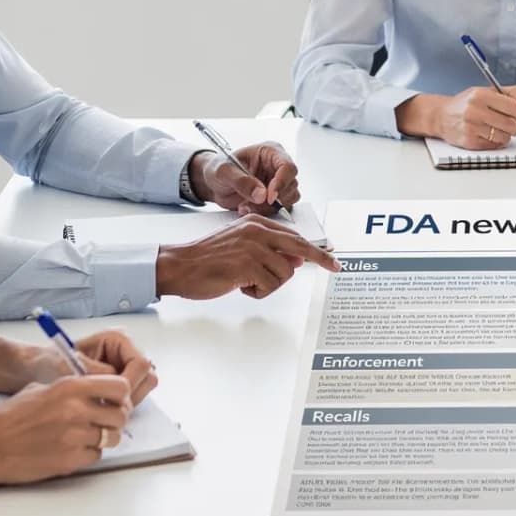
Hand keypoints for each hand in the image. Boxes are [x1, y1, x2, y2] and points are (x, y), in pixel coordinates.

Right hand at [0, 375, 134, 484]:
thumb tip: (96, 391)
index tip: (113, 400)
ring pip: (111, 437)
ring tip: (84, 437)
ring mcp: (74, 436)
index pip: (119, 386)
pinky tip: (71, 449)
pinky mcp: (70, 460)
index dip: (120, 395)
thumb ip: (71, 389)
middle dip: (114, 419)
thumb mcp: (40, 389)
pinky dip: (88, 454)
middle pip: (121, 414)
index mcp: (69, 387)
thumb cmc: (8, 418)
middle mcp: (76, 410)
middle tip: (102, 422)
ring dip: (103, 438)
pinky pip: (96, 456)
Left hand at [16, 332, 153, 403]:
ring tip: (98, 409)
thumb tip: (119, 386)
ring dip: (123, 403)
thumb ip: (97, 374)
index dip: (130, 383)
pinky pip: (129, 400)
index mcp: (117, 340)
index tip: (111, 398)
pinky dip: (117, 408)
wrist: (31, 371)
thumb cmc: (47, 363)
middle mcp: (124, 353)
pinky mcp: (116, 386)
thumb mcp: (70, 367)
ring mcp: (122, 370)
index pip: (141, 364)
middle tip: (105, 407)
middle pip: (145, 378)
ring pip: (140, 391)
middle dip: (129, 395)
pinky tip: (97, 411)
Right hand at [155, 213, 339, 300]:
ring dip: (269, 285)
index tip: (331, 257)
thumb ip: (267, 249)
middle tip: (336, 267)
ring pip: (284, 273)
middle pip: (300, 248)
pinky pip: (269, 286)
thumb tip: (296, 260)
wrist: (179, 266)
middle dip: (320, 259)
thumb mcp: (241, 247)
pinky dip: (257, 292)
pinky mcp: (247, 265)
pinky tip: (240, 286)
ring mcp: (253, 247)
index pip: (293, 236)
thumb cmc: (208, 259)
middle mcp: (257, 231)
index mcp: (256, 223)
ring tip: (246, 281)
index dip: (315, 249)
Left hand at [193, 143, 300, 214]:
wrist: (213, 184)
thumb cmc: (218, 169)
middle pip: (291, 185)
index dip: (281, 183)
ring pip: (287, 199)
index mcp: (270, 152)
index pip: (288, 167)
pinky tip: (247, 208)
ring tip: (245, 205)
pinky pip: (279, 209)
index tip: (269, 197)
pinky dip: (263, 212)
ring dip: (266, 207)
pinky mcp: (274, 197)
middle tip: (251, 202)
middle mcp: (277, 166)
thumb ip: (242, 181)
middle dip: (272, 198)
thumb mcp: (224, 172)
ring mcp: (277, 183)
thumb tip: (262, 195)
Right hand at [430, 86, 515, 149]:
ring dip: (505, 135)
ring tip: (496, 128)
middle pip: (511, 125)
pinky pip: (494, 146)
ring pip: (504, 137)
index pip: (513, 108)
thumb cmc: (466, 103)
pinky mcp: (469, 142)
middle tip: (508, 123)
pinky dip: (495, 142)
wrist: (441, 116)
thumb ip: (510, 94)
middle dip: (514, 126)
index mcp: (480, 95)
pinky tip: (488, 134)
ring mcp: (471, 127)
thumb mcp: (486, 91)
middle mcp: (475, 110)